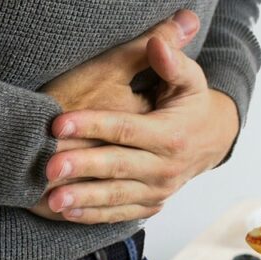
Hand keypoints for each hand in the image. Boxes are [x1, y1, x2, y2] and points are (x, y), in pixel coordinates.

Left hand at [30, 10, 201, 220]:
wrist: (212, 141)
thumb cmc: (191, 105)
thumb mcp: (190, 80)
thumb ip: (172, 62)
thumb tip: (156, 42)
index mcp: (170, 136)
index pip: (126, 130)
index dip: (92, 125)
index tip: (58, 123)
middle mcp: (165, 168)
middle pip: (117, 166)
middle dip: (81, 167)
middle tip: (48, 167)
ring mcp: (158, 190)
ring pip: (116, 196)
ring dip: (83, 199)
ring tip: (52, 199)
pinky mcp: (150, 205)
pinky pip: (119, 213)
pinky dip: (93, 215)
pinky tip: (67, 212)